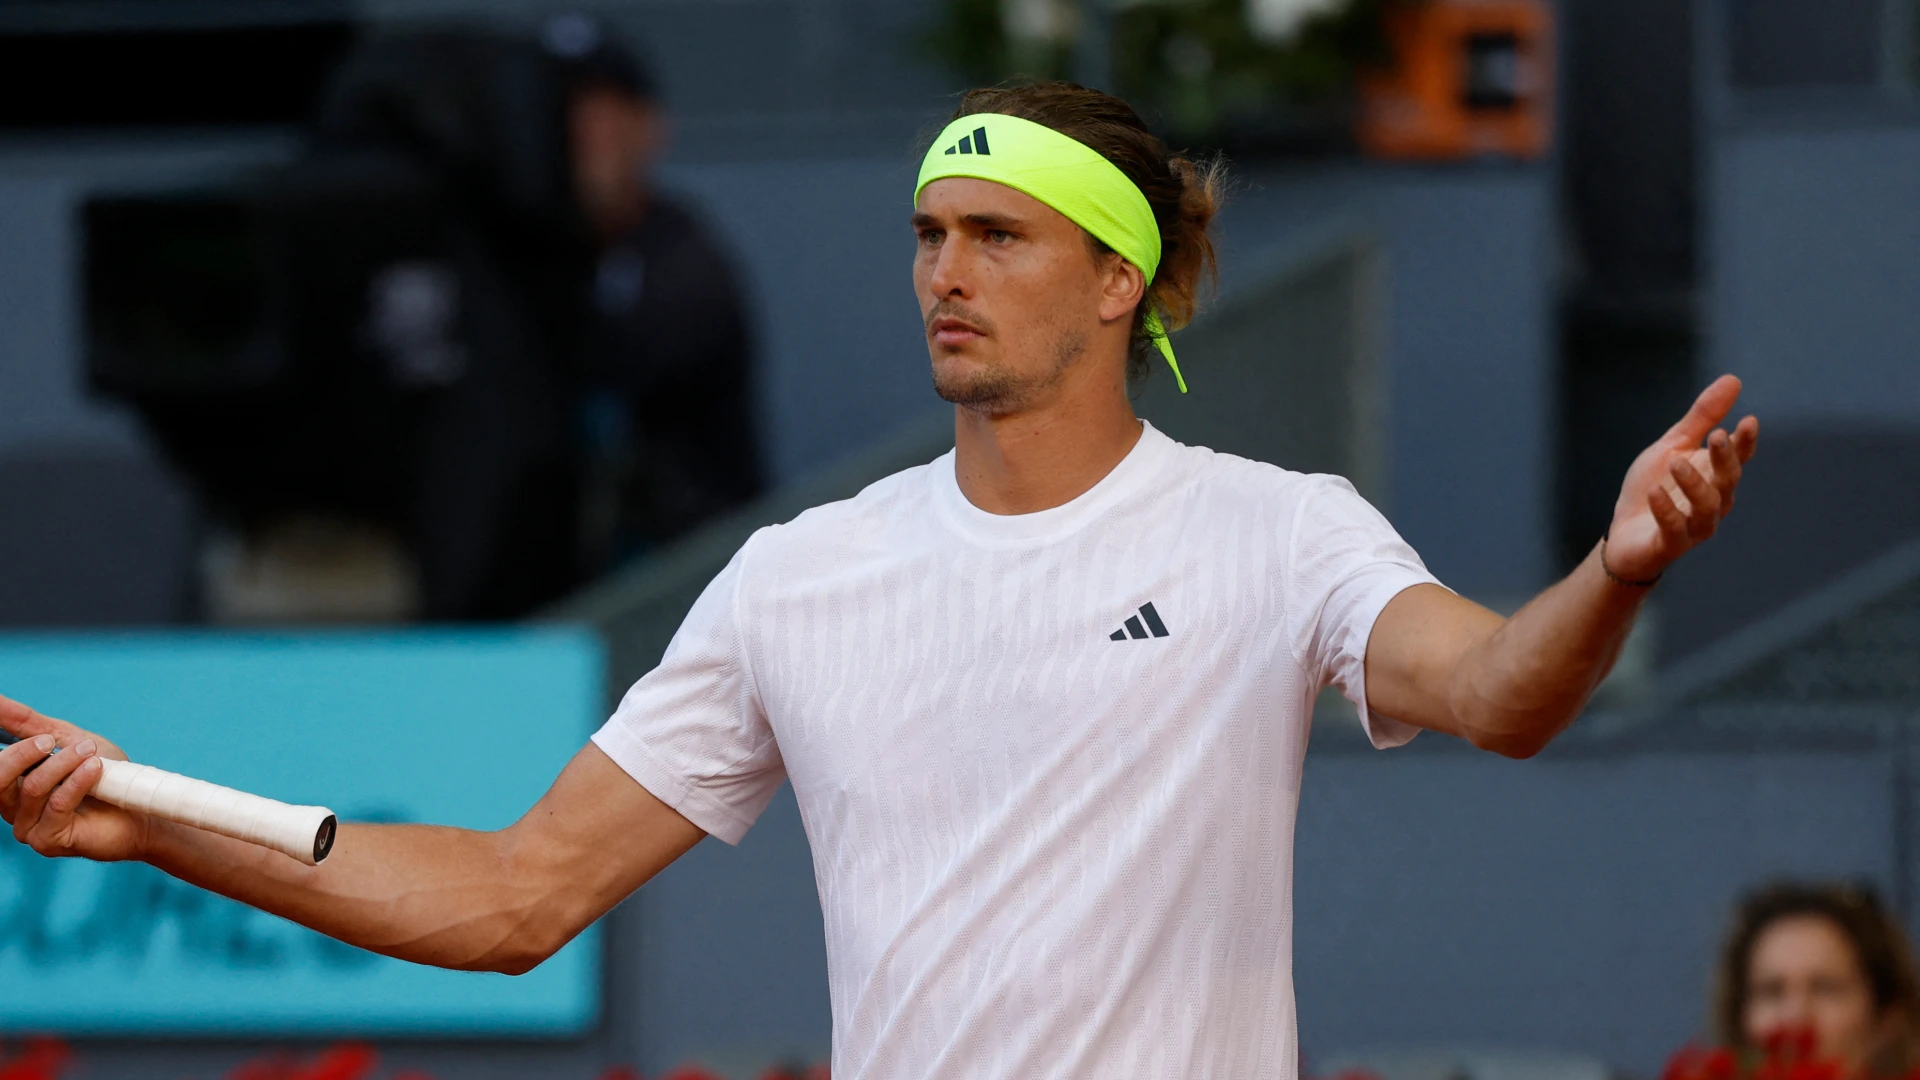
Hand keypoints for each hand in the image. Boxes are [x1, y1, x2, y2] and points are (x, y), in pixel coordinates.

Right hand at [0, 694, 147, 861]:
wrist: (138, 809)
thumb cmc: (102, 775)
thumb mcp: (65, 739)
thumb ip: (27, 723)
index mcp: (12, 784)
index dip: (2, 744)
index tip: (9, 720)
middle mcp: (12, 808)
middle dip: (22, 753)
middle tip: (50, 739)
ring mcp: (28, 827)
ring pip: (33, 788)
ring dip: (64, 763)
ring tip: (90, 751)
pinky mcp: (48, 841)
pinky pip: (57, 805)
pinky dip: (77, 781)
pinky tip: (95, 768)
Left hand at [1604, 374, 1760, 582]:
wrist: (1624, 534)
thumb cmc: (1653, 488)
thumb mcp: (1672, 446)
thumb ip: (1701, 418)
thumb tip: (1733, 380)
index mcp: (1715, 475)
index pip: (1738, 456)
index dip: (1745, 441)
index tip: (1748, 421)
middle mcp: (1714, 501)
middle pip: (1728, 479)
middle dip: (1725, 458)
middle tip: (1716, 436)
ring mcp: (1694, 525)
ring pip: (1707, 506)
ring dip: (1693, 484)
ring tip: (1674, 464)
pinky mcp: (1670, 544)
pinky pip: (1674, 529)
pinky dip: (1666, 511)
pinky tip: (1655, 494)